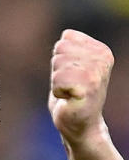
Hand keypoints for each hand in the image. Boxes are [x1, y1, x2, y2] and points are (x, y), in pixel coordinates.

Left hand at [49, 29, 113, 145]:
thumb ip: (69, 48)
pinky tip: (69, 99)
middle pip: (60, 50)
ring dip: (57, 82)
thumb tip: (66, 35)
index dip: (61, 58)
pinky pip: (57, 80)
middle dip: (57, 70)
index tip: (72, 74)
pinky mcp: (87, 89)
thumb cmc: (72, 95)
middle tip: (69, 86)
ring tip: (69, 93)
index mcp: (102, 50)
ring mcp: (96, 74)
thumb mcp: (71, 65)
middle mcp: (103, 59)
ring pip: (57, 64)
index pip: (66, 38)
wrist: (80, 125)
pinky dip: (57, 92)